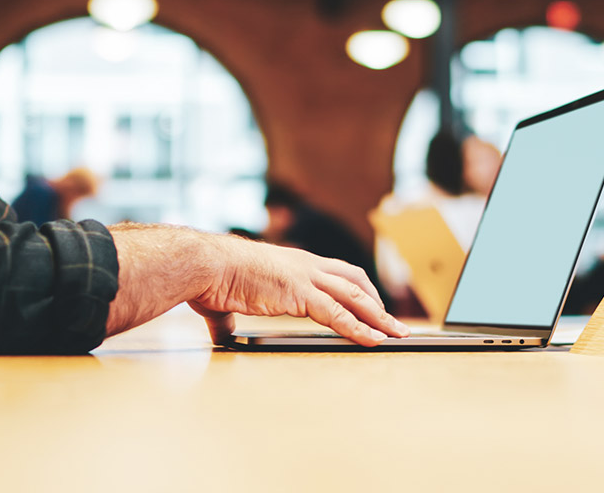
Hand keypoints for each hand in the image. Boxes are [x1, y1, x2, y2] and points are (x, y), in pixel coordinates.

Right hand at [189, 235, 409, 346]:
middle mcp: (304, 265)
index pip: (336, 273)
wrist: (206, 265)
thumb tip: (223, 333)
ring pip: (354, 296)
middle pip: (355, 281)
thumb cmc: (211, 277)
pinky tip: (373, 339)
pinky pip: (338, 313)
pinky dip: (359, 328)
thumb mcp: (225, 298)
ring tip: (396, 333)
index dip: (356, 289)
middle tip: (392, 322)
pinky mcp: (300, 293)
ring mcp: (305, 277)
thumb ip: (229, 317)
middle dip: (376, 302)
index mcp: (291, 263)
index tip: (370, 305)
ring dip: (378, 316)